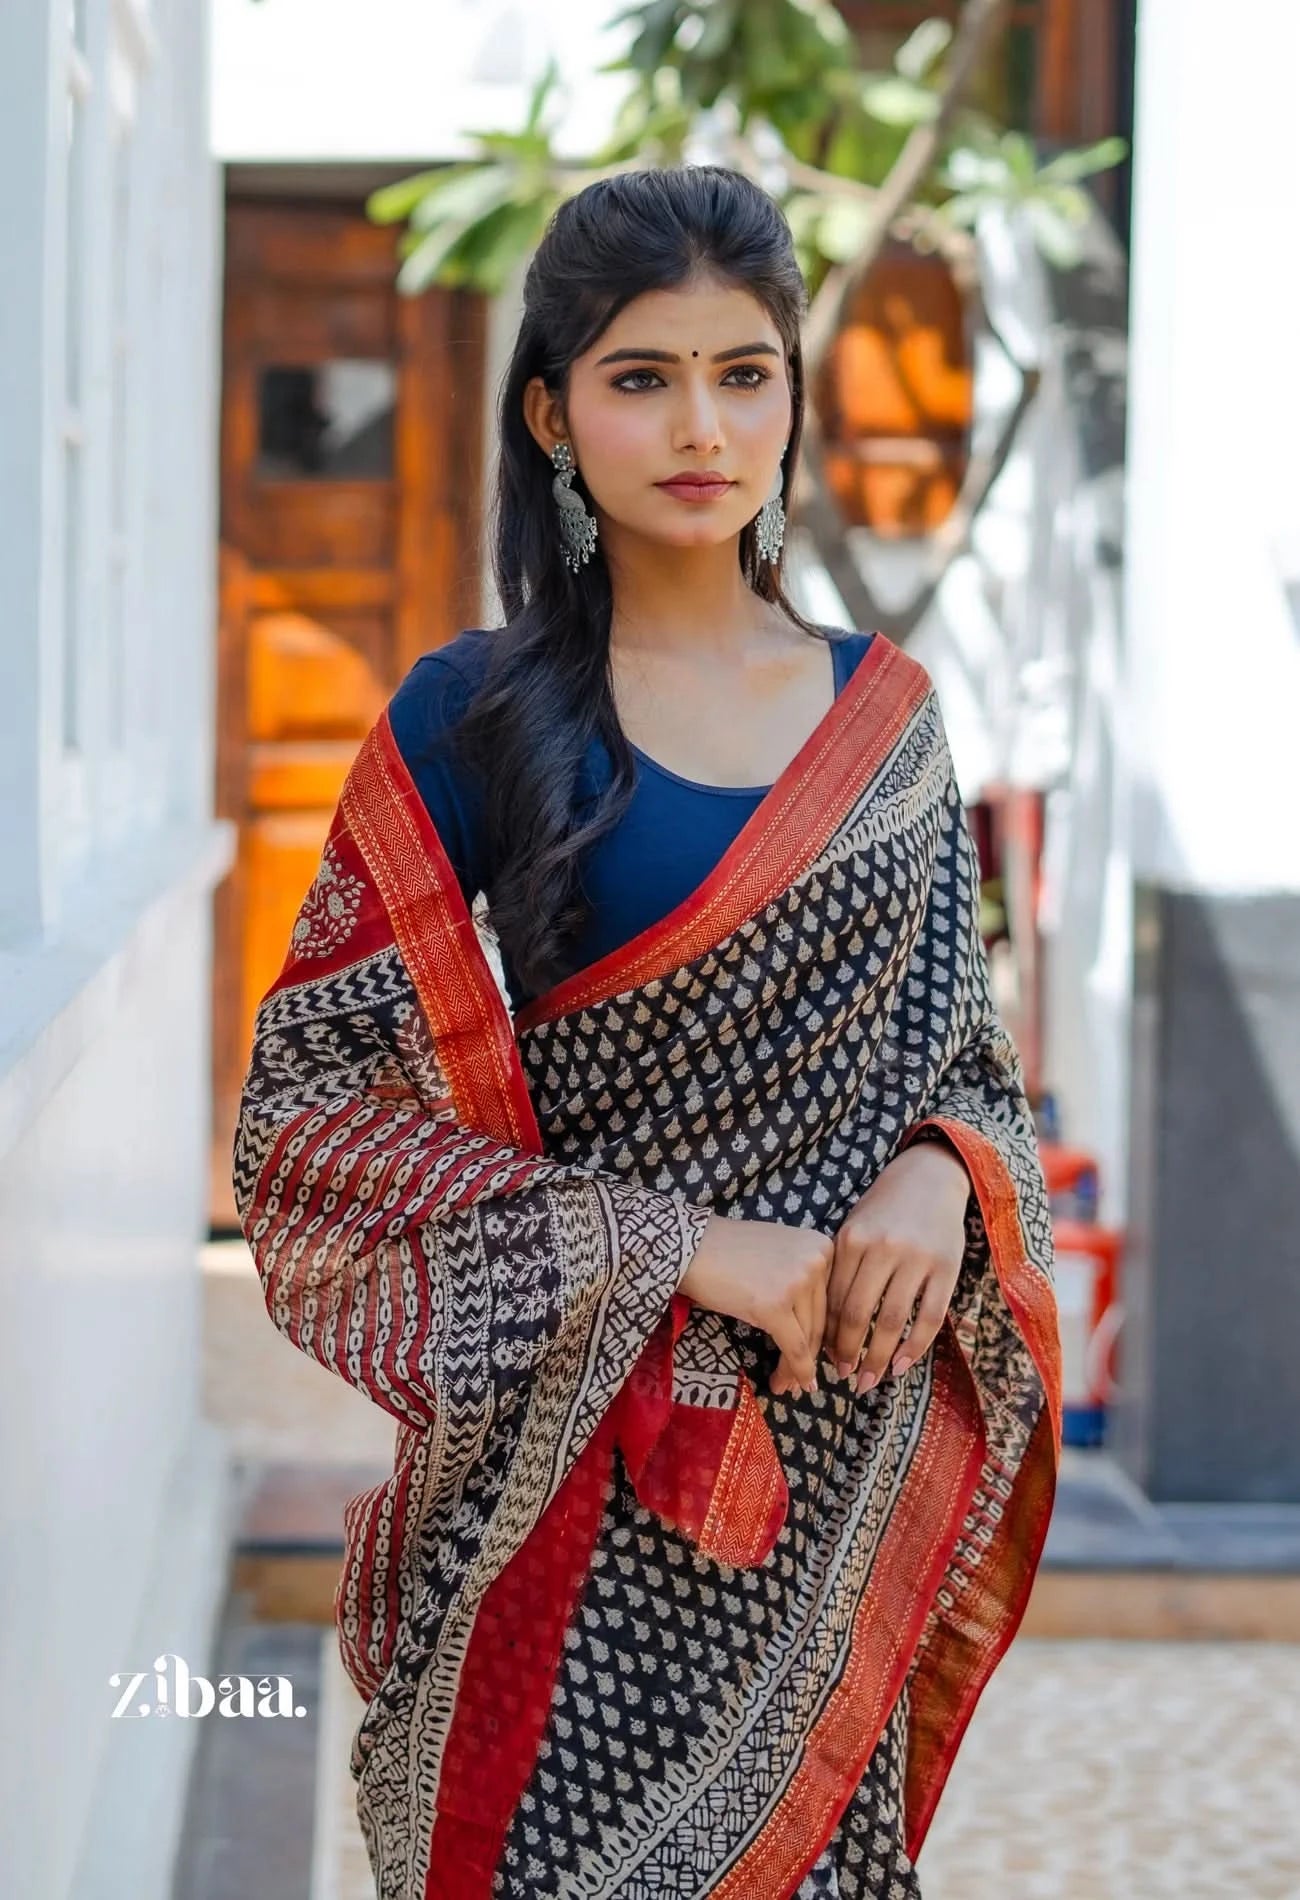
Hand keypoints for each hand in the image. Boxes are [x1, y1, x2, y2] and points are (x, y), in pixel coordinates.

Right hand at [678, 1214, 831, 1397]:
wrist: (692, 1248)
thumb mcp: (780, 1255)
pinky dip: (795, 1370)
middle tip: (804, 1380)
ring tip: (788, 1386)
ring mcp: (797, 1282)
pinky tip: (788, 1384)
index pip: (830, 1298)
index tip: (824, 1356)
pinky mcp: (776, 1305)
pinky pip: (794, 1347)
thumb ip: (803, 1279)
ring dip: (798, 1367)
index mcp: (822, 1245)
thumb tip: (816, 1326)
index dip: (826, 1333)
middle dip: (812, 1354)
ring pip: (808, 1337)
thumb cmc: (729, 1251)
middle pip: (821, 1319)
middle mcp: (817, 1260)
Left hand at [821, 1140, 970, 1395]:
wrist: (930, 1176)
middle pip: (859, 1314)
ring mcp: (917, 1259)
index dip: (827, 1332)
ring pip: (893, 1321)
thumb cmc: (884, 1208)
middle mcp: (883, 1249)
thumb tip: (829, 1324)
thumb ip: (843, 1269)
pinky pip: (930, 1317)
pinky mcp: (946, 1268)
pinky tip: (903, 1365)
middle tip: (844, 1376)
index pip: (833, 1298)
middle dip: (848, 1352)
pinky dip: (915, 1347)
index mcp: (852, 1239)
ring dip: (879, 1358)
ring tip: (869, 1380)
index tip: (823, 1356)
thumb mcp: (855, 1228)